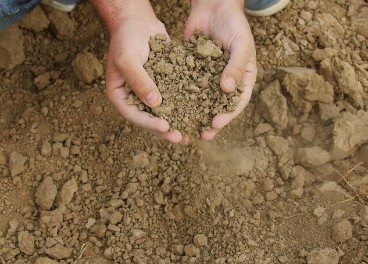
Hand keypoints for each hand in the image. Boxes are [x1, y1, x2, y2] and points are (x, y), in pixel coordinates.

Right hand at [100, 2, 182, 142]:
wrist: (137, 23)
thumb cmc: (126, 38)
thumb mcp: (128, 58)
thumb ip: (139, 81)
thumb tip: (155, 103)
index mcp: (120, 95)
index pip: (133, 114)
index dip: (149, 123)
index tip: (165, 127)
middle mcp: (134, 97)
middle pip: (148, 119)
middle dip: (164, 129)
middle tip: (180, 137)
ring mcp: (148, 93)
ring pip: (161, 113)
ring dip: (174, 122)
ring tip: (188, 134)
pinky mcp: (162, 86)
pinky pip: (171, 99)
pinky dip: (181, 107)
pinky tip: (195, 113)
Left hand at [185, 0, 256, 139]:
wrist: (214, 7)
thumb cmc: (234, 24)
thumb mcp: (241, 44)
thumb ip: (236, 66)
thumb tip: (227, 89)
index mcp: (243, 78)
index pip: (238, 102)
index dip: (228, 114)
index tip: (216, 123)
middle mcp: (227, 81)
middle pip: (220, 106)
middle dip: (212, 121)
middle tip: (203, 134)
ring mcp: (210, 78)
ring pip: (204, 100)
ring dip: (197, 114)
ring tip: (188, 127)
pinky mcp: (194, 72)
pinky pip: (190, 86)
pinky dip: (184, 97)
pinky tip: (175, 107)